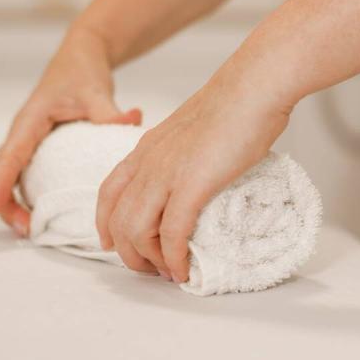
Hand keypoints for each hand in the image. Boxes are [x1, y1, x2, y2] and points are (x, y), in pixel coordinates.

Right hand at [0, 27, 140, 235]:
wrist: (81, 56)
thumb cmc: (82, 71)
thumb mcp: (96, 90)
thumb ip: (110, 111)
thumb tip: (131, 122)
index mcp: (30, 120)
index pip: (8, 156)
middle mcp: (22, 131)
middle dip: (5, 202)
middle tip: (26, 229)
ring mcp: (26, 139)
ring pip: (6, 174)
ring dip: (12, 202)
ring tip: (31, 228)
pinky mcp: (35, 144)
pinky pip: (20, 172)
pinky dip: (22, 193)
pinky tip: (40, 211)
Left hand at [95, 64, 291, 281]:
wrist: (253, 86)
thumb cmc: (235, 103)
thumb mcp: (192, 129)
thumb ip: (184, 151)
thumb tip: (196, 172)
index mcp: (146, 147)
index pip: (109, 192)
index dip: (106, 223)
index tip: (113, 244)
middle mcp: (148, 162)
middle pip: (117, 219)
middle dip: (128, 252)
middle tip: (149, 269)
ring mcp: (167, 173)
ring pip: (136, 230)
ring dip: (149, 260)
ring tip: (168, 273)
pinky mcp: (191, 184)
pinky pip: (171, 233)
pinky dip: (174, 258)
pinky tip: (183, 270)